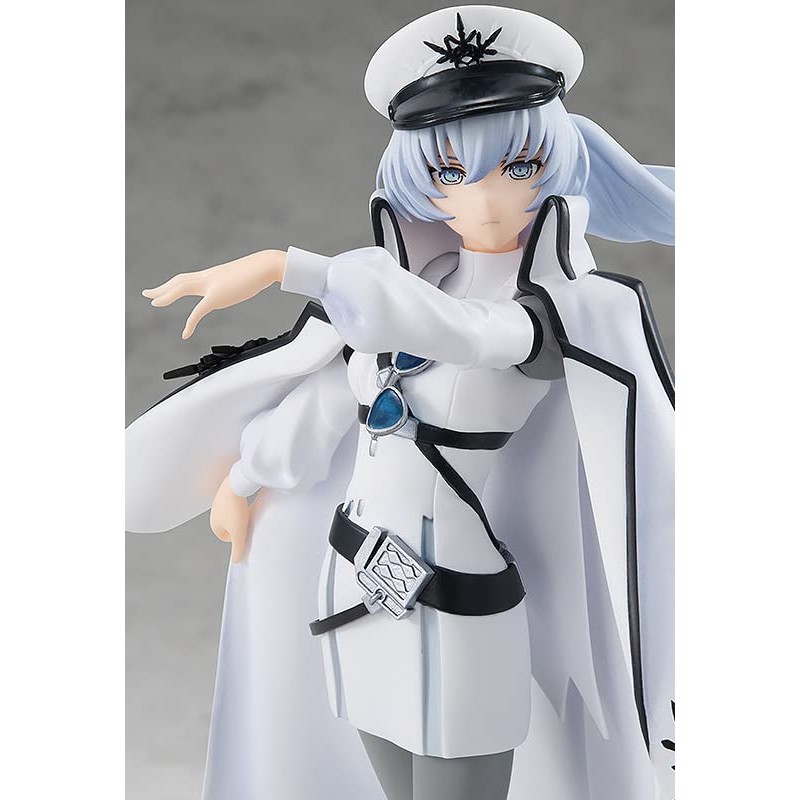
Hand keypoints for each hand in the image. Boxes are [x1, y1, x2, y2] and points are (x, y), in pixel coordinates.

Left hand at [142, 249, 286, 338]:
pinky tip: (185, 334)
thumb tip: (235, 288)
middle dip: (162, 287)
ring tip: (154, 302)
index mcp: (212, 275)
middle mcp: (207, 278)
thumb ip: (233, 285)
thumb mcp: (241, 279)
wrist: (265, 266)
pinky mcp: (216, 297)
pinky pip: (197, 312)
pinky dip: (189, 323)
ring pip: (180, 288)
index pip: (186, 278)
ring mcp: (210, 286)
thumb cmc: (258, 272)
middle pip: (178, 281)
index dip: (173, 284)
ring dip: (165, 295)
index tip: (164, 288)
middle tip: (147, 293)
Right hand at [209, 476, 253, 562]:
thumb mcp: (239, 533)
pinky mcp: (227, 493)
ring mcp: (219, 502)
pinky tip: (248, 503)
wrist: (237, 482)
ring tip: (248, 511)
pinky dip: (243, 505)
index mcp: (214, 525)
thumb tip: (236, 561)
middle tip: (248, 520)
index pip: (228, 538)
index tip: (245, 528)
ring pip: (235, 515)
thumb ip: (238, 549)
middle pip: (232, 526)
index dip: (239, 535)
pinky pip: (236, 504)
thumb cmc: (236, 508)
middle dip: (240, 525)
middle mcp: (214, 514)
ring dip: (243, 515)